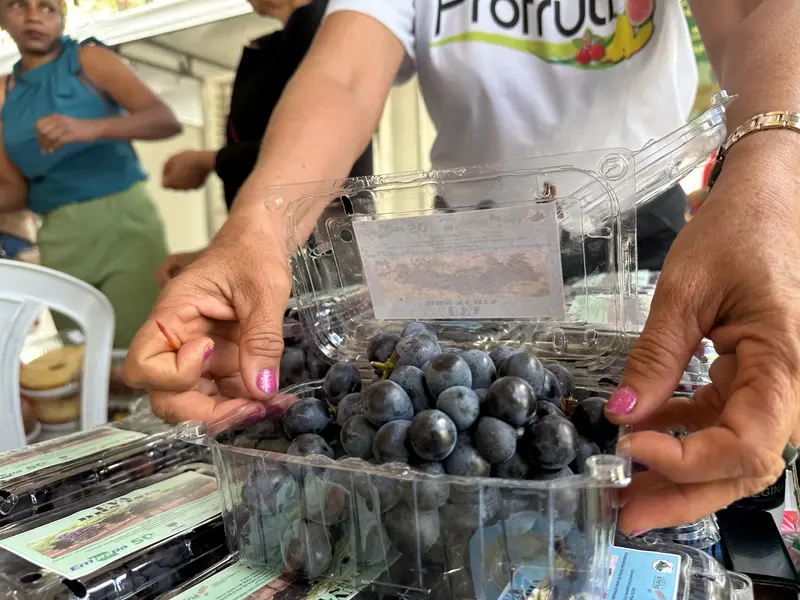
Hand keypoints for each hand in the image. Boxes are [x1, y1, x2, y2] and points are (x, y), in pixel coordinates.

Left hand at [36, 115, 99, 152]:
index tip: (40, 140)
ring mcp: (65, 127)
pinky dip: (54, 147)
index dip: (37, 133)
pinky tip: (54, 151)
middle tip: (43, 148)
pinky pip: (58, 141)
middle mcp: (58, 120)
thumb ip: (53, 126)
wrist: (93, 128)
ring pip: (49, 137)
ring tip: (47, 151)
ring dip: (47, 145)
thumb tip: (42, 137)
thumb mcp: (63, 123)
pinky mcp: (71, 135)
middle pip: (43, 131)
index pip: (39, 123)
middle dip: (41, 140)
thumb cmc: (78, 126)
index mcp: (55, 117)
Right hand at [123, 212, 294, 423]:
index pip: (142, 366)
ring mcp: (200, 357)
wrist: (264, 243)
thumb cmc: (253, 253)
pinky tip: (276, 401)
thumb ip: (261, 338)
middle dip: (205, 412)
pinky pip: (226, 395)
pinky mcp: (223, 364)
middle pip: (167, 396)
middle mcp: (178, 343)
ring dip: (231, 414)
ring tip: (271, 407)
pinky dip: (248, 404)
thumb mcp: (263, 290)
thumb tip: (260, 388)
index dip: (171, 374)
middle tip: (252, 408)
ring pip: (197, 403)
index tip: (209, 351)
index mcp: (172, 316)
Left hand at [162, 150, 214, 189]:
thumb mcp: (172, 159)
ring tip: (188, 167)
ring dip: (183, 178)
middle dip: (174, 178)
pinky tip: (195, 170)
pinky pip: (192, 183)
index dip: (166, 177)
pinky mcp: (198, 186)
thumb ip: (166, 167)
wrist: (204, 161)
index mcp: (171, 182)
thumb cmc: (186, 159)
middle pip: (174, 186)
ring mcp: (189, 188)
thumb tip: (166, 173)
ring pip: (183, 185)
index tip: (170, 169)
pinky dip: (192, 178)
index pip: (164, 184)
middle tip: (179, 167)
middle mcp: (180, 188)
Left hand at [604, 134, 799, 533]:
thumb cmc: (738, 231)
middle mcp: (792, 387)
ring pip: (733, 452)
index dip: (687, 461)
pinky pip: (725, 421)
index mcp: (787, 364)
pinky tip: (642, 436)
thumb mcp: (686, 292)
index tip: (628, 448)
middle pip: (743, 466)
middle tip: (623, 513)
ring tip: (624, 488)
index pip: (746, 445)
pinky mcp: (757, 378)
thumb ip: (655, 358)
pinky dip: (684, 435)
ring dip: (680, 474)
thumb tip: (620, 416)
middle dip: (682, 494)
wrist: (770, 199)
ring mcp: (777, 386)